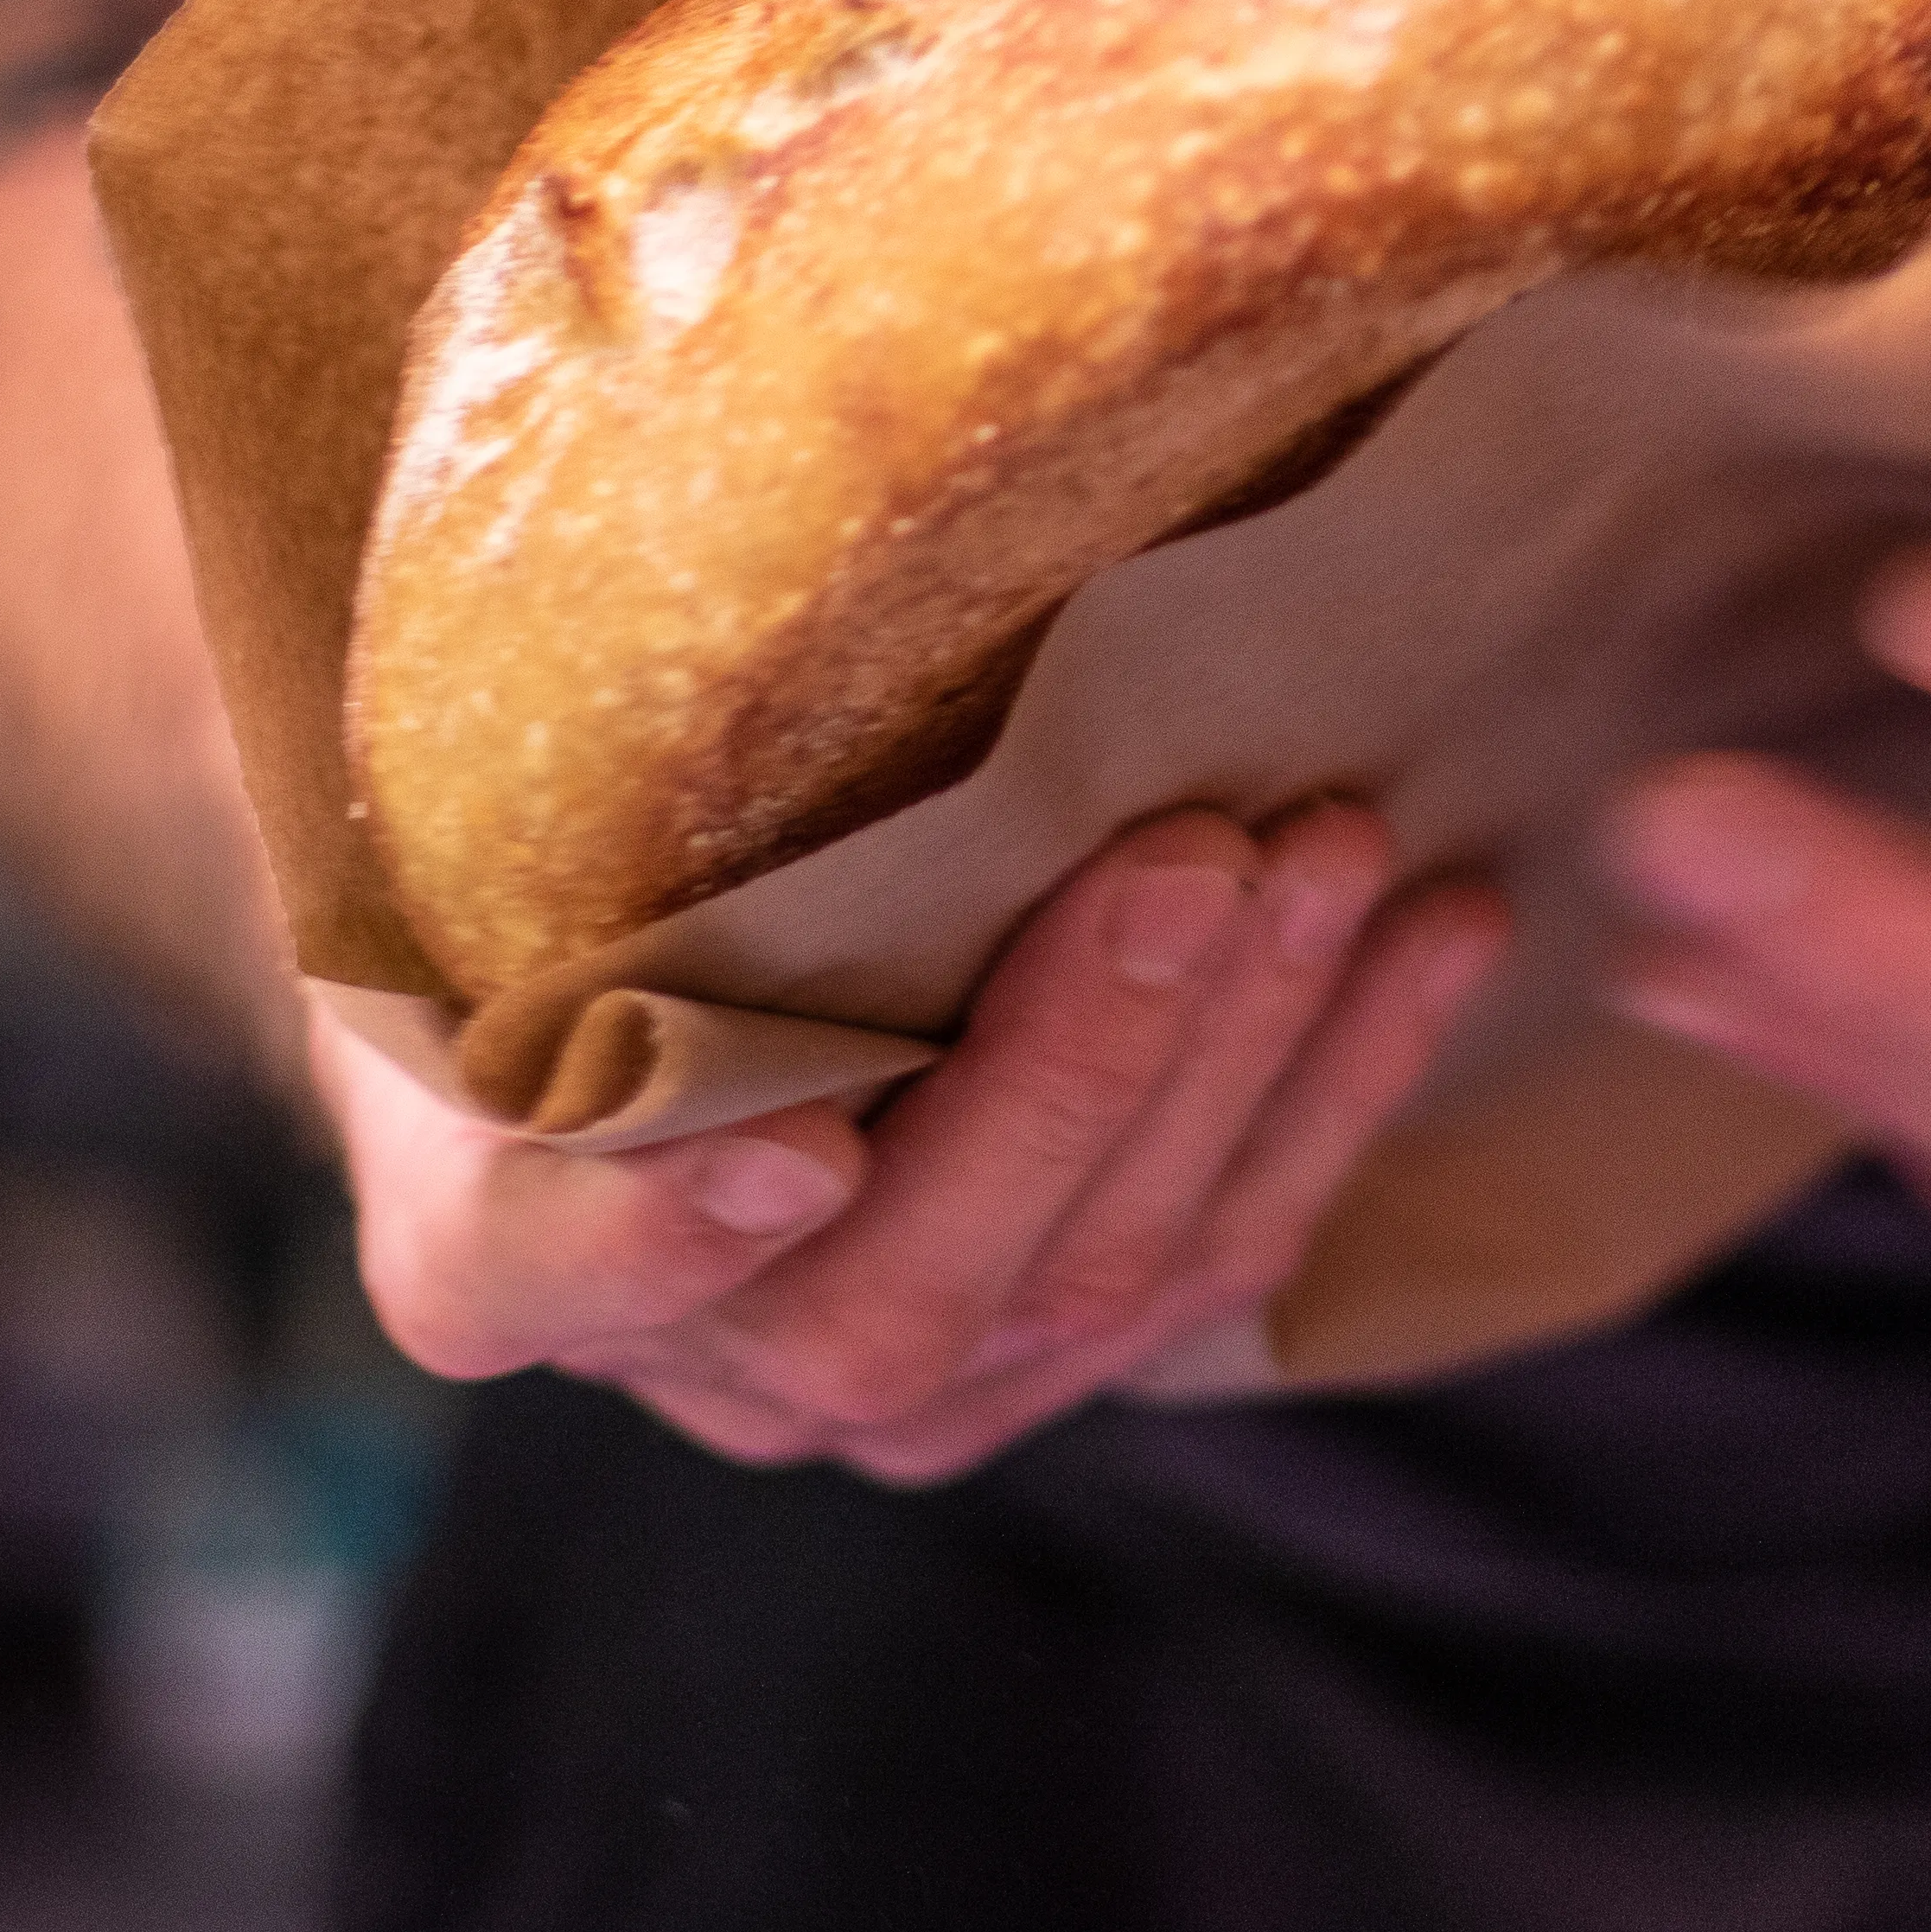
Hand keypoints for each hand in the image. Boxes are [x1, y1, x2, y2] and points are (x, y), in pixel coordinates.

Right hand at [330, 802, 1505, 1482]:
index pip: (536, 1269)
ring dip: (1246, 1054)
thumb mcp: (492, 831)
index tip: (799, 1150)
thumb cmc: (550, 863)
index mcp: (490, 1244)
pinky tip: (1441, 926)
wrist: (652, 957)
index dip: (658, 1229)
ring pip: (1095, 1275)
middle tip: (1192, 856)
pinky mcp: (1066, 1347)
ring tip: (1337, 848)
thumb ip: (562, 815)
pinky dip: (1343, 1081)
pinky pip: (1227, 1252)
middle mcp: (701, 1358)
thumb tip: (600, 551)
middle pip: (892, 1290)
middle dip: (1075, 1065)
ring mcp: (902, 1380)